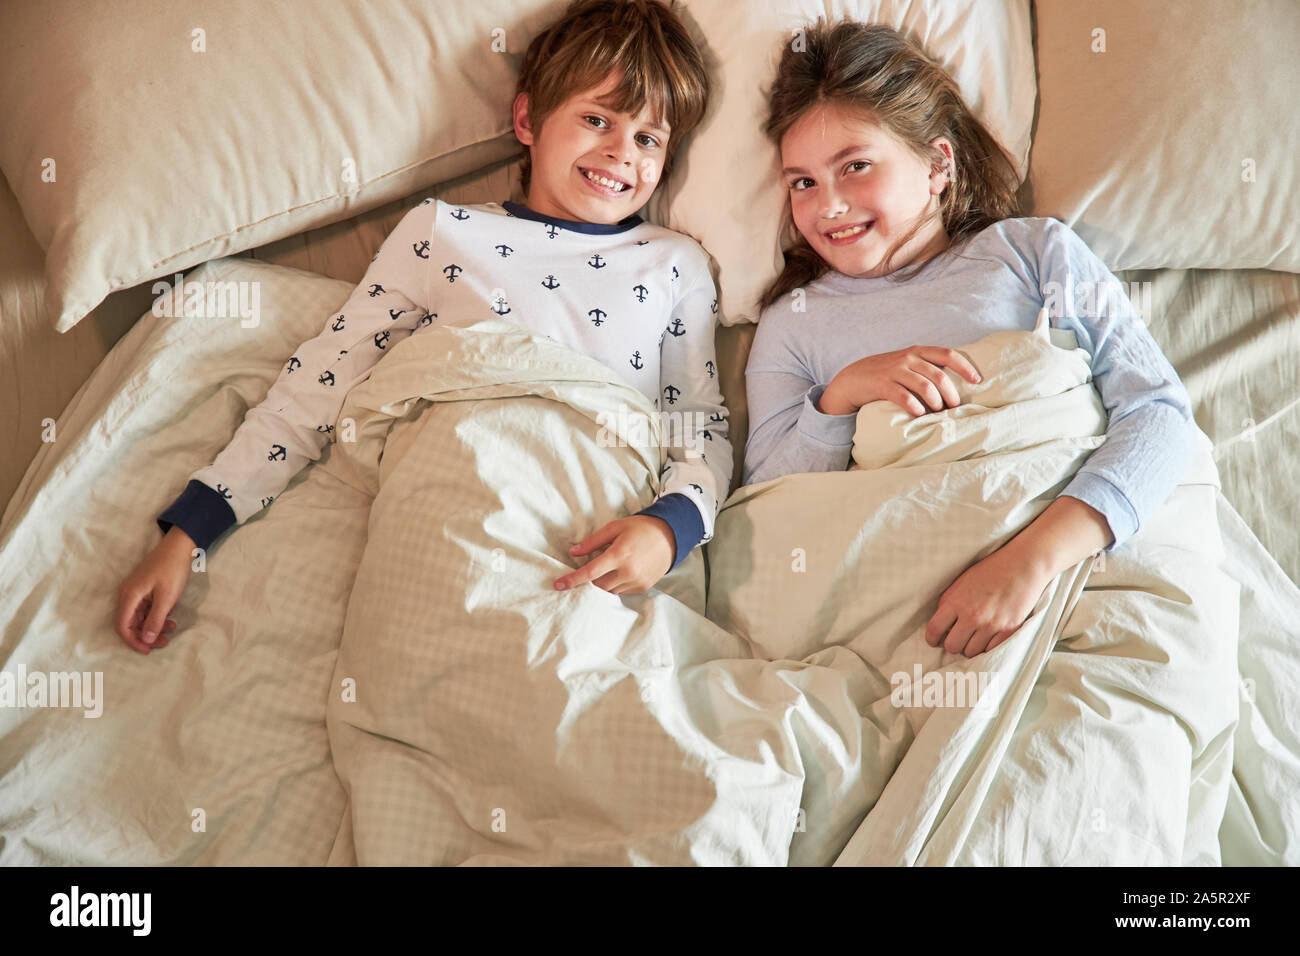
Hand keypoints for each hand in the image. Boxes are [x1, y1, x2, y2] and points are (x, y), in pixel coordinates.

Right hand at [114, 527, 193, 653]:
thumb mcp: (167, 598)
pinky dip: (156, 616)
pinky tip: (169, 615)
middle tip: (165, 641)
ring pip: (139, 617)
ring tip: (172, 627)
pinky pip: (145, 609)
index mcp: (129, 596)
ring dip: (153, 626)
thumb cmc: (172, 570)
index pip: (123, 626)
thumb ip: (155, 620)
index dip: (133, 641)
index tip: (148, 650)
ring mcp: (135, 591)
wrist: (180, 546)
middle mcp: (127, 595)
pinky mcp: (144, 589)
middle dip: (146, 635)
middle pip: (130, 624)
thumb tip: (146, 639)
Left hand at [553, 515, 674, 594]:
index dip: (572, 580)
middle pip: (597, 585)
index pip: (590, 573)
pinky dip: (615, 584)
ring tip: (606, 569)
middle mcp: (628, 571)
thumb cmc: (640, 528)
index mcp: (619, 554)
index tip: (558, 585)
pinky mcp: (643, 587)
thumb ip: (592, 541)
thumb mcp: (615, 527)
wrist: (670, 536)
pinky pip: (621, 591)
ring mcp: (636, 581)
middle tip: (586, 571)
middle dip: (588, 581)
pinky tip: (618, 572)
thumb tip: (572, 552)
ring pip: (609, 591)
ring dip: (602, 583)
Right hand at [820, 345, 981, 416]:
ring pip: (924, 386)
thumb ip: (926, 367)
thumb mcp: (906, 364)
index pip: (948, 355)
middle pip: (939, 375)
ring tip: (937, 412)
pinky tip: (918, 414)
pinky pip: (903, 396)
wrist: (852, 379)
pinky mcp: (882, 385)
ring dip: (935, 402)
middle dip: (950, 393)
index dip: (965, 367)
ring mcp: (894, 371)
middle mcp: (908, 358)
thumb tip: (953, 384)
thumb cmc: (885, 374)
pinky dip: (914, 406)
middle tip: (954, 407)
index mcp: (917, 352)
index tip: (977, 380)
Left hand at [924, 543, 1054, 656]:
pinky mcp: (1008, 630)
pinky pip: (991, 650)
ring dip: (971, 646)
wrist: (1022, 565)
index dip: (931, 638)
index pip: (935, 629)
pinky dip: (987, 646)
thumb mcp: (962, 582)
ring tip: (975, 635)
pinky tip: (987, 637)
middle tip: (957, 637)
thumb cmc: (991, 571)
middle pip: (952, 646)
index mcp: (956, 601)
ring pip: (971, 652)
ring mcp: (991, 625)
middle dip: (952, 643)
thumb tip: (941, 625)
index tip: (934, 640)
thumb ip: (949, 602)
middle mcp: (972, 615)